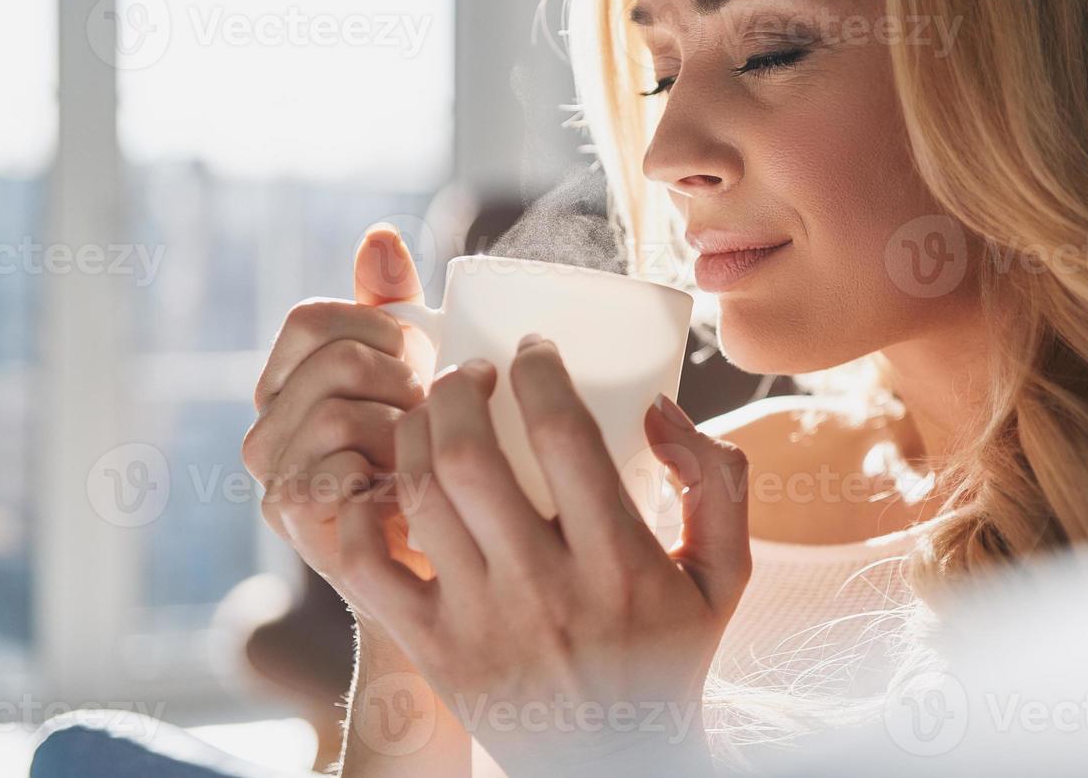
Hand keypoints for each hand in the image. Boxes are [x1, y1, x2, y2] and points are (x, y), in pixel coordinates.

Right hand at [241, 224, 435, 622]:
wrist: (443, 560)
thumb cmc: (434, 459)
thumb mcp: (417, 373)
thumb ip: (390, 307)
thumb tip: (380, 235)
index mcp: (290, 383)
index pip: (311, 319)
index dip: (376, 326)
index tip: (420, 353)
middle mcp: (267, 427)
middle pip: (329, 360)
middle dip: (398, 377)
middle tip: (431, 412)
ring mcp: (274, 476)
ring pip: (337, 412)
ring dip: (399, 427)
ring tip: (424, 453)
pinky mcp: (293, 522)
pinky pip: (335, 469)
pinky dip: (383, 472)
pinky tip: (408, 487)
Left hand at [334, 336, 751, 776]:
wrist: (617, 761)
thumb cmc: (668, 654)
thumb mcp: (723, 575)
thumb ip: (718, 481)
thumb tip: (659, 409)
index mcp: (619, 563)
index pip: (564, 433)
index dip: (539, 370)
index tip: (534, 350)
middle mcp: (543, 590)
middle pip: (470, 454)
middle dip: (459, 387)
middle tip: (472, 372)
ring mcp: (480, 623)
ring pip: (419, 496)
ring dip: (414, 431)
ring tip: (432, 413)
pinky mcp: (434, 651)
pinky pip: (370, 566)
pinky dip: (364, 512)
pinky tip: (388, 485)